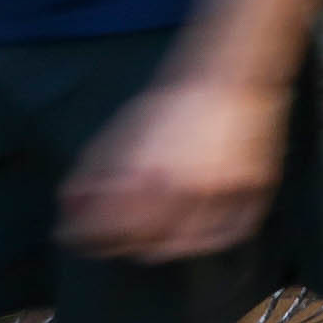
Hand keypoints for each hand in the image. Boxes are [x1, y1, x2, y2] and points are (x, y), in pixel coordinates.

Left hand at [58, 79, 288, 262]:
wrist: (229, 74)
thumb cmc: (165, 105)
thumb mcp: (112, 137)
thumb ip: (84, 181)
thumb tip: (67, 220)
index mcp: (137, 177)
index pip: (96, 235)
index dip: (81, 236)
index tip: (80, 232)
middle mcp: (181, 190)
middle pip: (139, 247)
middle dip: (123, 240)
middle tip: (124, 227)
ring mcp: (223, 192)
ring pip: (184, 248)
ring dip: (165, 245)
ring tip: (160, 230)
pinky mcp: (255, 189)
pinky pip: (229, 235)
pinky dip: (210, 241)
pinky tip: (198, 234)